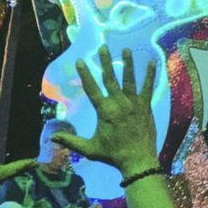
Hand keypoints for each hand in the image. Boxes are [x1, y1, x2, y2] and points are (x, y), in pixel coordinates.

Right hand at [51, 47, 157, 176]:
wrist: (137, 160)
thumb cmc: (112, 155)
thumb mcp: (89, 148)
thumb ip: (71, 141)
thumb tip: (53, 138)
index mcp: (104, 111)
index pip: (91, 89)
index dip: (85, 74)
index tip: (79, 61)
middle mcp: (119, 103)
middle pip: (110, 79)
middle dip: (105, 62)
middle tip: (103, 48)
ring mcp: (134, 104)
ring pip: (130, 80)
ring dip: (128, 64)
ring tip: (127, 50)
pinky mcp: (146, 107)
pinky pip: (148, 88)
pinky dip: (151, 75)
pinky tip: (154, 62)